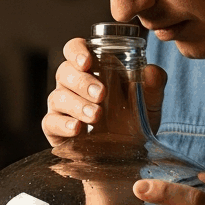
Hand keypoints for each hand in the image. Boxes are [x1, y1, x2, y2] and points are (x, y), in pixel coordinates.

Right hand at [43, 37, 166, 146]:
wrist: (129, 155)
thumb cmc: (134, 119)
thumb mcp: (149, 102)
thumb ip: (153, 84)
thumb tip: (152, 71)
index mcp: (92, 68)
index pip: (75, 49)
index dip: (77, 51)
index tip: (88, 62)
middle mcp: (73, 84)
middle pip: (64, 72)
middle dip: (82, 82)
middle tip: (102, 95)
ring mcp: (62, 107)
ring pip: (58, 97)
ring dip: (77, 105)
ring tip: (97, 116)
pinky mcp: (56, 129)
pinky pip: (51, 122)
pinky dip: (63, 124)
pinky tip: (77, 128)